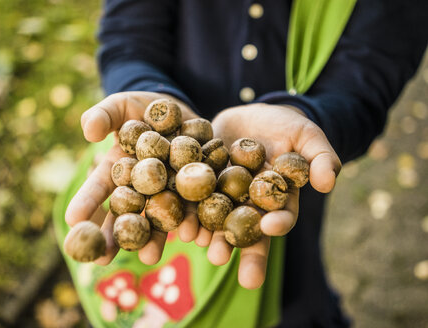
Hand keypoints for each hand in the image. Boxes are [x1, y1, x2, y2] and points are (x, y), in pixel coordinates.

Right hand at [65, 91, 200, 265]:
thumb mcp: (120, 105)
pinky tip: (196, 237)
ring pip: (161, 218)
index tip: (72, 221)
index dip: (86, 203)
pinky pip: (198, 208)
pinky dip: (197, 223)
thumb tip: (89, 132)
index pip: (99, 189)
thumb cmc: (142, 108)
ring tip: (149, 258)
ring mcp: (169, 191)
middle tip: (102, 259)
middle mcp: (141, 188)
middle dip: (115, 236)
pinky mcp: (197, 188)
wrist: (182, 111)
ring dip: (155, 238)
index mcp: (118, 171)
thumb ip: (102, 114)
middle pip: (127, 214)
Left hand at [205, 103, 341, 288]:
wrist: (250, 116)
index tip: (270, 226)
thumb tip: (328, 183)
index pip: (281, 215)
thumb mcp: (307, 136)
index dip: (277, 222)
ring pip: (217, 221)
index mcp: (278, 198)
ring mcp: (225, 197)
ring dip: (207, 235)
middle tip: (222, 259)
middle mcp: (250, 205)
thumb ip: (321, 157)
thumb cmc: (285, 127)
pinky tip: (179, 224)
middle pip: (246, 231)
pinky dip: (187, 212)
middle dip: (236, 248)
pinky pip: (194, 201)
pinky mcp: (203, 185)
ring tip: (198, 244)